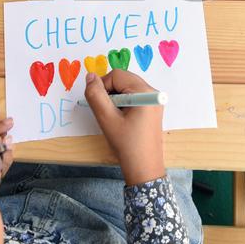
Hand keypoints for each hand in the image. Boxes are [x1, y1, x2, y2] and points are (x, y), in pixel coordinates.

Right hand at [83, 70, 163, 185]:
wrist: (144, 168)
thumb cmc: (126, 144)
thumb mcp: (107, 119)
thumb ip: (96, 95)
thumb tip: (90, 76)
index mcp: (145, 92)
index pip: (116, 75)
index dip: (102, 86)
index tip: (98, 105)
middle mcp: (152, 92)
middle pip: (123, 79)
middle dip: (109, 92)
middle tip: (105, 112)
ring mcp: (154, 100)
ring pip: (126, 88)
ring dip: (115, 98)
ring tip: (114, 117)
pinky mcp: (152, 108)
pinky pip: (133, 96)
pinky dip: (122, 103)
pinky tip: (121, 119)